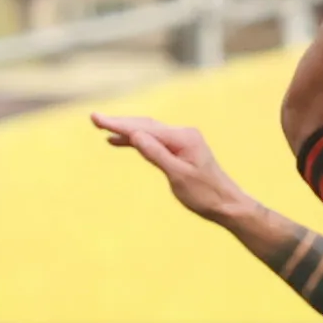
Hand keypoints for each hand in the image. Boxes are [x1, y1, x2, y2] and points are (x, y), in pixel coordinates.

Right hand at [91, 109, 267, 231]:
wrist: (228, 204)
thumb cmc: (205, 194)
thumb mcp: (178, 176)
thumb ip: (157, 154)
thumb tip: (136, 135)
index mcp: (182, 138)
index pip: (144, 128)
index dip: (118, 124)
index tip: (96, 119)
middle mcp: (183, 134)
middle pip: (145, 124)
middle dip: (119, 122)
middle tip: (94, 119)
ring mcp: (183, 141)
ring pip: (148, 130)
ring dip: (126, 129)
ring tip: (103, 128)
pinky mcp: (181, 149)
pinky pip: (155, 140)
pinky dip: (137, 139)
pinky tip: (122, 141)